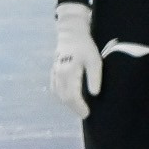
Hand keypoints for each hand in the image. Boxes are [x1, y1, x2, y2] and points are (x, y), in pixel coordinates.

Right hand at [52, 2, 101, 117]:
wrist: (71, 34)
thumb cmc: (85, 47)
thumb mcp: (95, 61)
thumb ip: (94, 78)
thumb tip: (94, 95)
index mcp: (68, 72)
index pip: (71, 95)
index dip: (79, 106)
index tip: (87, 114)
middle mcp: (59, 74)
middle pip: (63, 96)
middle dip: (73, 107)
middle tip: (84, 114)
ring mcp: (54, 72)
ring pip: (57, 92)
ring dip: (66, 103)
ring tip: (77, 108)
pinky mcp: (54, 70)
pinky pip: (54, 87)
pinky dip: (60, 95)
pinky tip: (67, 98)